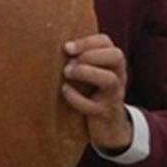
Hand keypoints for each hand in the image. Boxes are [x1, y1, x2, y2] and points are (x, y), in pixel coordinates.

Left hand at [62, 34, 131, 152]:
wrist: (109, 125)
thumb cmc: (93, 91)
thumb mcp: (91, 71)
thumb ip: (78, 57)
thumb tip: (48, 40)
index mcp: (112, 63)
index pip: (106, 42)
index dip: (87, 41)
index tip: (67, 47)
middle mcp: (118, 76)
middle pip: (116, 56)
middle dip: (90, 55)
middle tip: (70, 62)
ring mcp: (113, 95)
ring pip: (109, 79)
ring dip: (86, 72)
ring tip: (67, 73)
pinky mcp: (104, 114)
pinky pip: (94, 106)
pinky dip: (76, 97)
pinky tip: (64, 90)